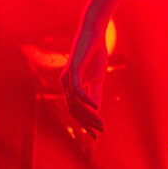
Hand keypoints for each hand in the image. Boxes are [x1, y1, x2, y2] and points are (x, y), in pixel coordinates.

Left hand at [62, 15, 109, 137]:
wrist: (95, 32)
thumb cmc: (95, 53)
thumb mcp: (97, 77)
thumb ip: (95, 92)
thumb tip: (96, 111)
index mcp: (71, 86)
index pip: (76, 110)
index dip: (85, 124)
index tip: (96, 136)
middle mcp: (65, 83)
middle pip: (74, 110)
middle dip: (87, 123)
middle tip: (100, 132)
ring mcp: (67, 76)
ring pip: (75, 103)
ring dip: (88, 115)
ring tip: (101, 123)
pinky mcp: (73, 68)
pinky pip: (77, 89)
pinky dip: (87, 100)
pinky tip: (97, 107)